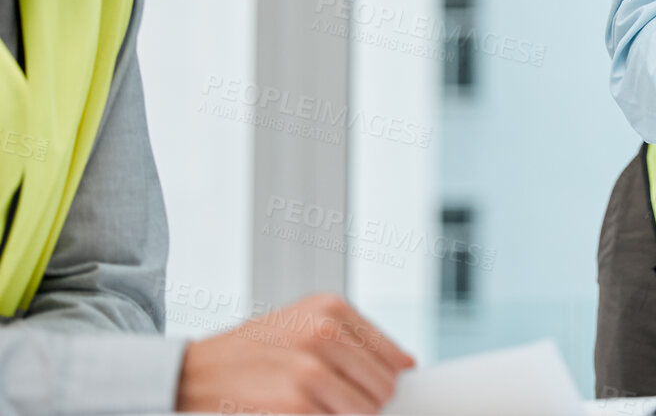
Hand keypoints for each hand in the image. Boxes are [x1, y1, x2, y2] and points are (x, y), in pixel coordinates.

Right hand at [175, 293, 414, 412]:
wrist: (190, 375)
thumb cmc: (249, 353)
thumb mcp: (301, 324)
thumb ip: (351, 340)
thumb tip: (405, 367)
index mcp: (331, 309)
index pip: (393, 356)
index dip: (384, 380)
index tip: (369, 390)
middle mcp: (324, 333)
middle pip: (383, 386)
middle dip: (365, 402)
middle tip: (330, 402)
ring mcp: (310, 370)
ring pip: (365, 410)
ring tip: (311, 407)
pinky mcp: (295, 405)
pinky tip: (298, 413)